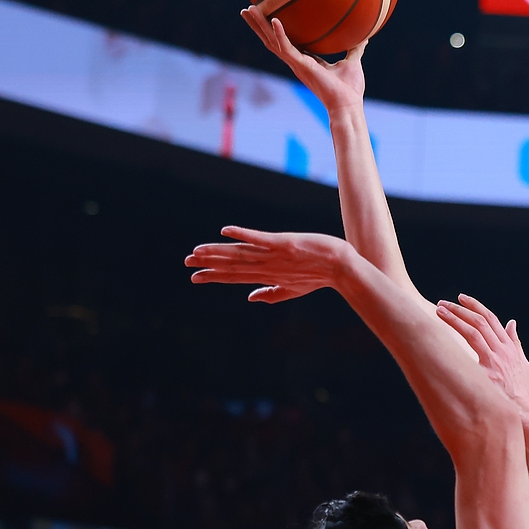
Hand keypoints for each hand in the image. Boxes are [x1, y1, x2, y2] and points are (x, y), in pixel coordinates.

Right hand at [184, 227, 357, 303]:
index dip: (215, 277)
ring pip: (240, 254)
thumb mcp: (294, 290)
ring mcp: (275, 255)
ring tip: (197, 251)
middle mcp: (267, 267)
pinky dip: (242, 234)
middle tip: (186, 263)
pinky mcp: (284, 243)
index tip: (196, 277)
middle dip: (209, 264)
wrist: (342, 267)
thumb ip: (271, 294)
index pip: (236, 277)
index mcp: (268, 277)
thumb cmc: (319, 276)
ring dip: (218, 251)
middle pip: (233, 265)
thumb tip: (250, 298)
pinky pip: (259, 238)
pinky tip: (225, 231)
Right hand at [240, 7, 368, 116]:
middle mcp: (296, 62)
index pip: (286, 42)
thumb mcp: (352, 62)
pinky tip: (275, 20)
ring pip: (272, 42)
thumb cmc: (350, 89)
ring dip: (260, 26)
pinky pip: (287, 47)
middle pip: (272, 40)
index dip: (275, 30)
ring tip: (249, 10)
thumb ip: (355, 48)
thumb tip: (365, 35)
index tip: (268, 16)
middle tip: (248, 9)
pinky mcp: (300, 66)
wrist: (348, 105)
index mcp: (305, 61)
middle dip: (259, 25)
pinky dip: (280, 33)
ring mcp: (296, 64)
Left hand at [435, 295, 528, 409]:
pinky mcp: (488, 371)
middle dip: (460, 309)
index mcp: (509, 346)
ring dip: (454, 318)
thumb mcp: (522, 363)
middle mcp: (502, 349)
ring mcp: (495, 359)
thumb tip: (512, 323)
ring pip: (473, 331)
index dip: (475, 307)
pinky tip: (440, 337)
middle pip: (480, 321)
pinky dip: (456, 341)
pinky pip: (469, 351)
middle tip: (443, 302)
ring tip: (438, 310)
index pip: (491, 319)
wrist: (523, 411)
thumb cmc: (520, 390)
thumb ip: (515, 342)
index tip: (461, 299)